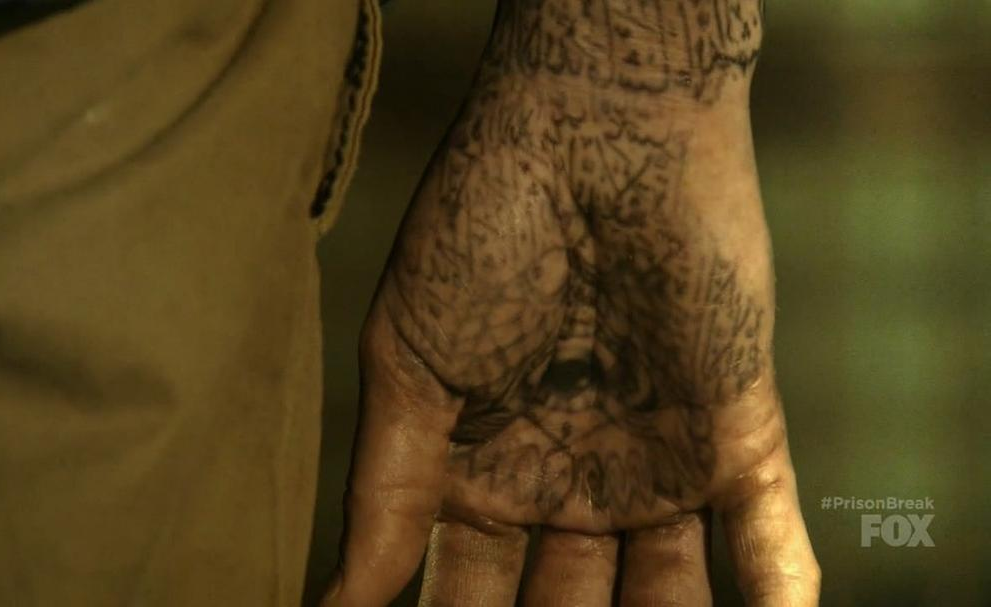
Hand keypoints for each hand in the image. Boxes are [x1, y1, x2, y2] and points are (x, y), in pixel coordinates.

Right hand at [323, 1, 818, 603]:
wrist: (591, 132)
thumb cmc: (479, 231)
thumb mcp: (407, 364)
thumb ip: (385, 489)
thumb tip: (333, 602)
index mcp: (482, 470)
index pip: (465, 595)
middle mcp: (567, 482)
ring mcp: (653, 462)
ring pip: (666, 595)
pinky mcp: (735, 432)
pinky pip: (765, 533)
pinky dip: (777, 593)